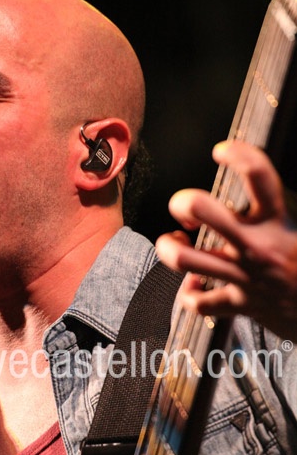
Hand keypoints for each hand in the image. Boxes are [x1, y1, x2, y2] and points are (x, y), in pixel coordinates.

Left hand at [155, 140, 296, 341]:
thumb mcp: (296, 227)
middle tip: (184, 208)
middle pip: (203, 209)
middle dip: (183, 202)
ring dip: (170, 247)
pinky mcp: (240, 304)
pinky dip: (190, 294)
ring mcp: (244, 276)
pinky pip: (200, 303)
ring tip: (175, 240)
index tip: (222, 150)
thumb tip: (256, 180)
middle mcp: (256, 245)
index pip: (257, 174)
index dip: (237, 153)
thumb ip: (274, 206)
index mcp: (277, 221)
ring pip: (186, 258)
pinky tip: (195, 284)